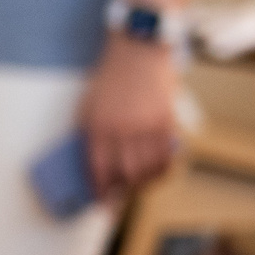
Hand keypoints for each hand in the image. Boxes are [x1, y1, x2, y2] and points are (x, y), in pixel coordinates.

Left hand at [80, 38, 179, 199]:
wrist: (138, 51)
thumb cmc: (109, 79)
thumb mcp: (87, 106)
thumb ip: (90, 135)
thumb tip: (94, 166)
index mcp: (98, 125)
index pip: (98, 169)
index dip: (99, 190)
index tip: (99, 203)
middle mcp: (123, 129)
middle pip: (126, 174)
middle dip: (121, 192)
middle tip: (118, 198)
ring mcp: (147, 126)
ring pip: (148, 170)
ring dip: (142, 185)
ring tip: (136, 187)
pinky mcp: (167, 121)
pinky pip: (167, 157)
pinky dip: (162, 171)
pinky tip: (155, 174)